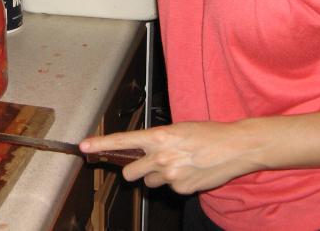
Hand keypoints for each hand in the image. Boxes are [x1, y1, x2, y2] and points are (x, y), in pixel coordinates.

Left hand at [79, 122, 262, 193]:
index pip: (122, 141)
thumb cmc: (207, 133)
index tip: (83, 147)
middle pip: (130, 172)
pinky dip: (177, 182)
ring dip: (158, 176)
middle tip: (150, 163)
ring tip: (179, 164)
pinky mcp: (182, 189)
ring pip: (150, 182)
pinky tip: (191, 172)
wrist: (235, 147)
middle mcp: (160, 157)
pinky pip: (170, 188)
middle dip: (135, 170)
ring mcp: (170, 175)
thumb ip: (157, 141)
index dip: (100, 145)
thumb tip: (143, 151)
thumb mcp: (178, 129)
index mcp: (158, 137)